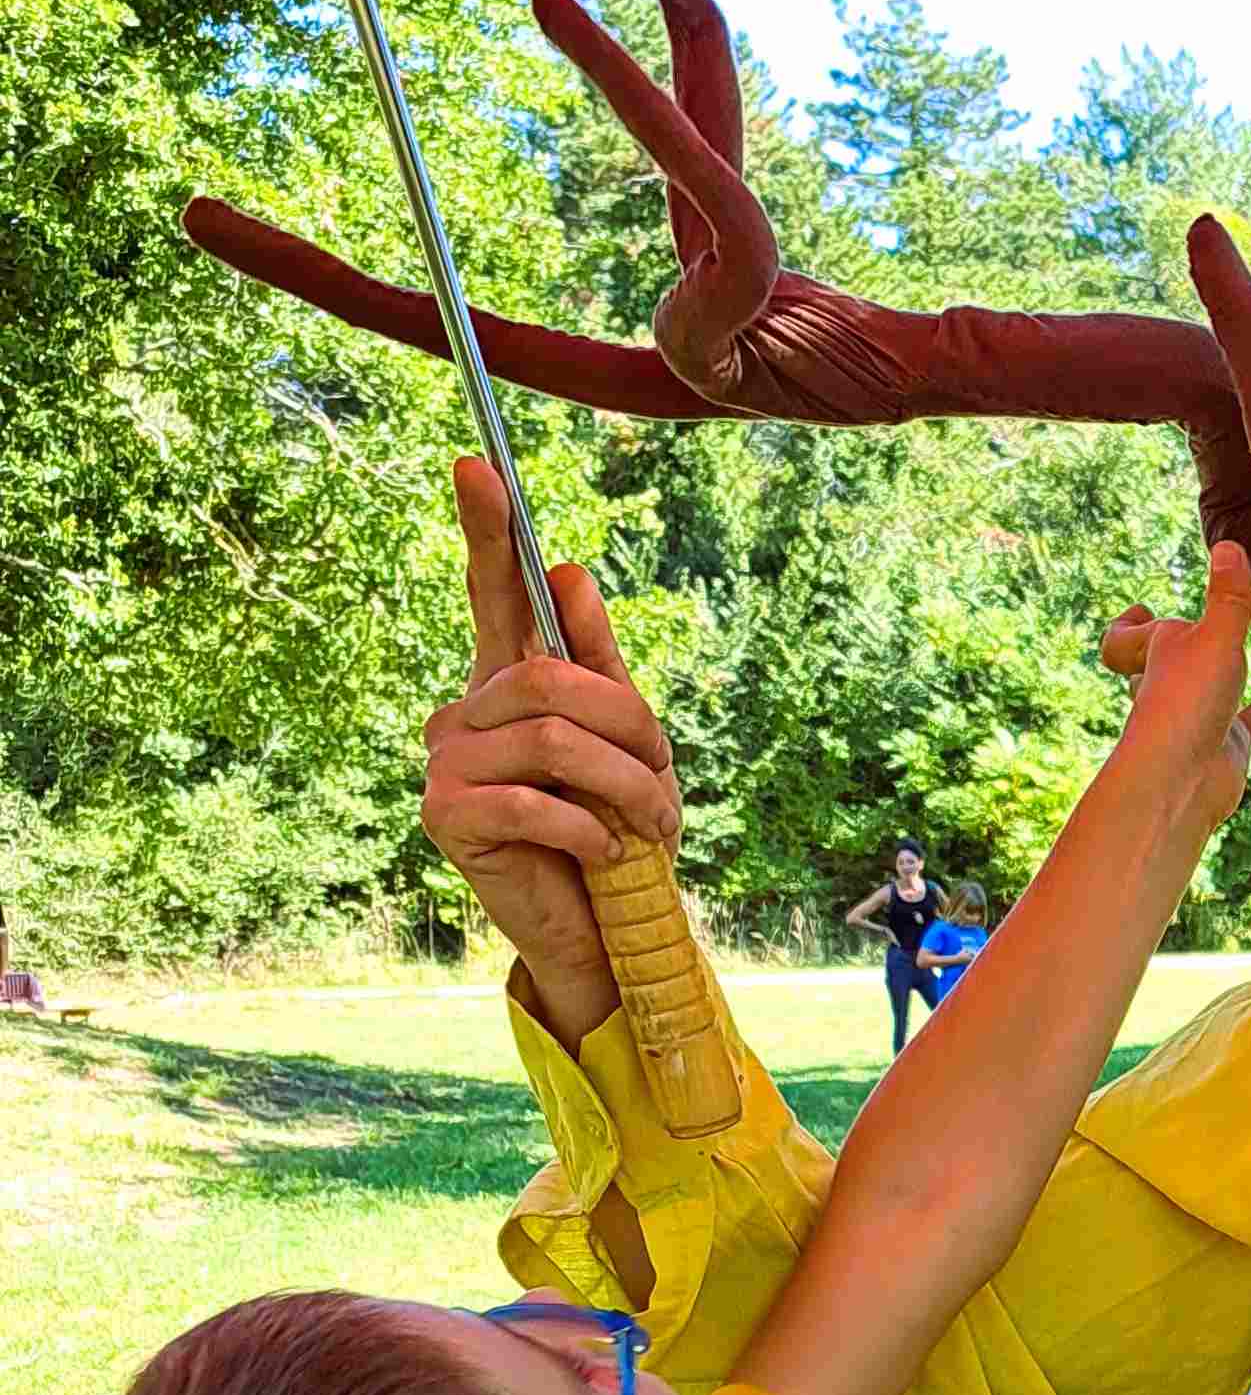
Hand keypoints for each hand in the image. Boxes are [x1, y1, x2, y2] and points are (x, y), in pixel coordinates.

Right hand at [419, 456, 679, 1043]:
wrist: (600, 931)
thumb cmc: (614, 832)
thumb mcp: (628, 745)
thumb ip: (600, 667)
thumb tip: (569, 570)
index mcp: (508, 684)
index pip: (495, 595)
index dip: (489, 531)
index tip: (477, 463)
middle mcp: (464, 712)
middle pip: (552, 679)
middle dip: (628, 729)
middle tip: (662, 786)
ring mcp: (445, 762)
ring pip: (552, 738)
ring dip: (623, 787)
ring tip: (645, 828)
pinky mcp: (444, 815)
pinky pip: (535, 799)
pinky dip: (589, 830)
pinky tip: (599, 854)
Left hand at [1096, 540, 1250, 825]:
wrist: (1184, 785)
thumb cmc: (1186, 707)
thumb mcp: (1215, 638)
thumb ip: (1228, 597)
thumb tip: (1229, 545)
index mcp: (1156, 655)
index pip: (1122, 639)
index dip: (1126, 626)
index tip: (1140, 610)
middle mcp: (1169, 687)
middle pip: (1155, 667)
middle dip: (1166, 651)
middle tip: (1186, 631)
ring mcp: (1197, 719)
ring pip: (1200, 695)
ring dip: (1214, 679)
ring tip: (1236, 663)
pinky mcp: (1224, 745)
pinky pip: (1244, 724)